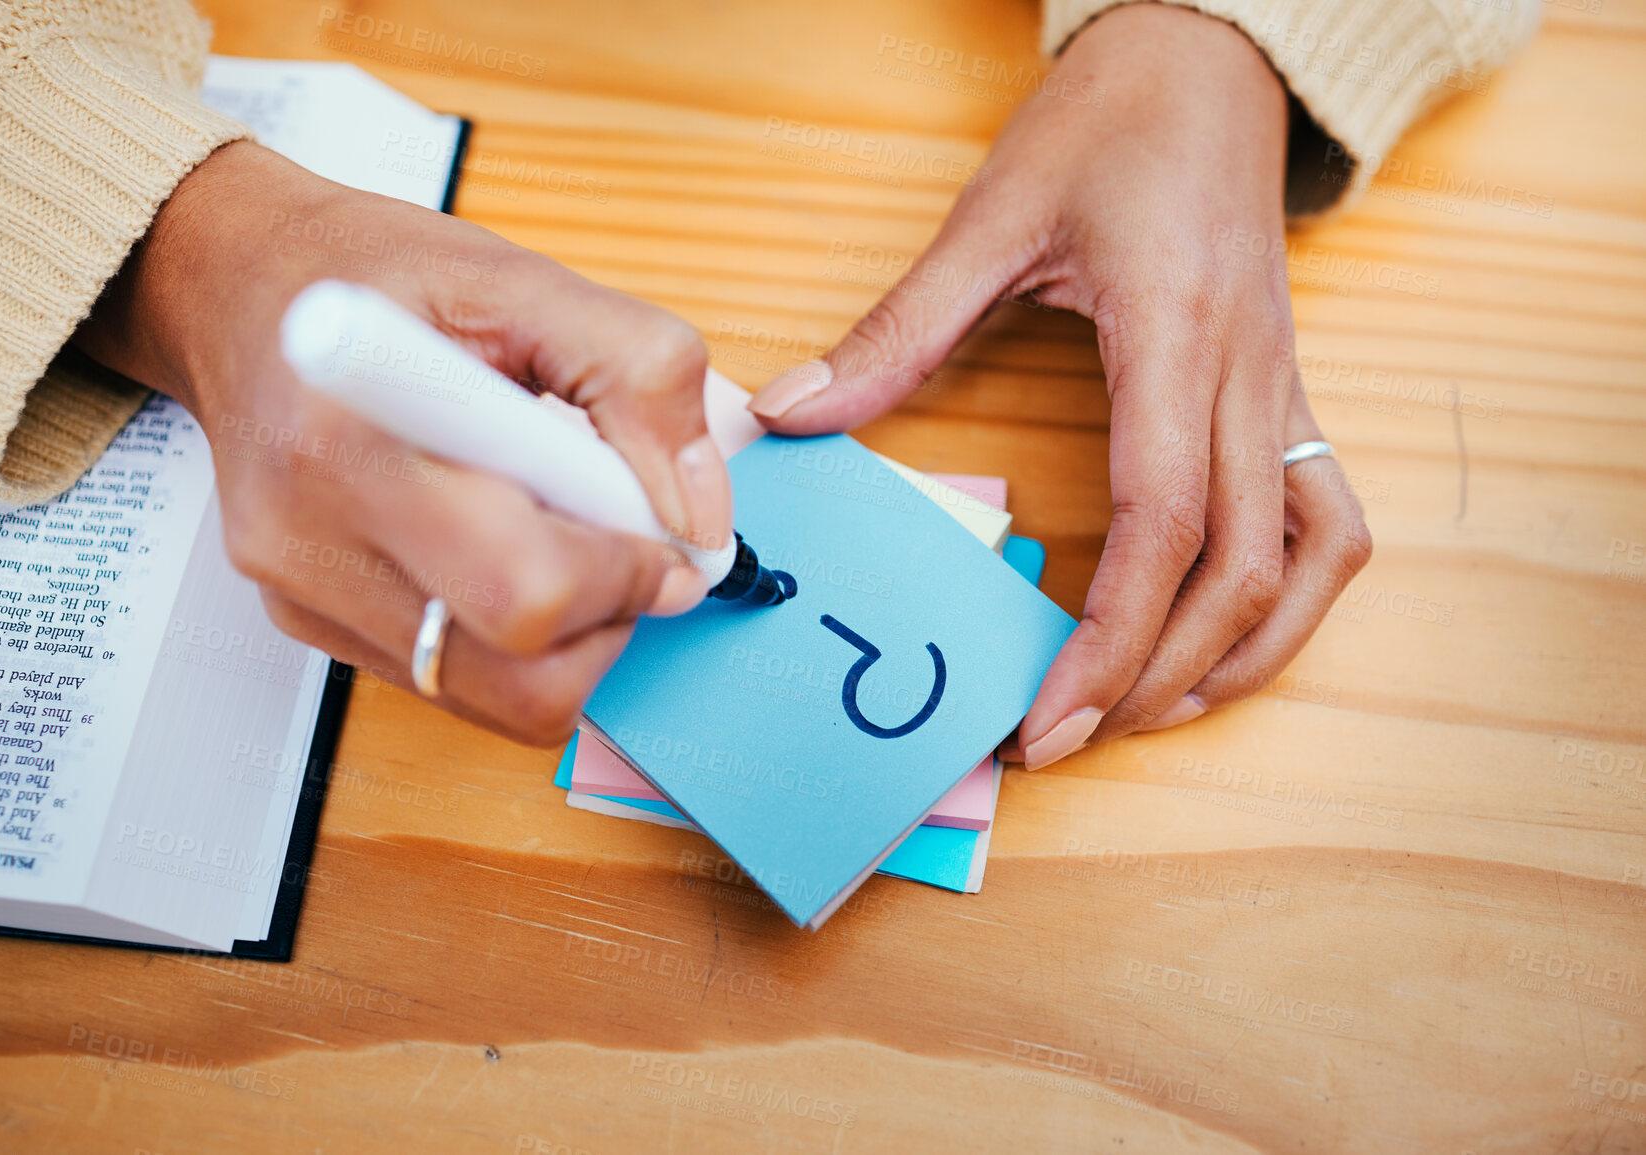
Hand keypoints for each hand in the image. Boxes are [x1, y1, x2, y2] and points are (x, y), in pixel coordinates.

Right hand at [75, 140, 731, 744]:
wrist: (238, 289)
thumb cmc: (373, 274)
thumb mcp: (522, 277)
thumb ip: (637, 376)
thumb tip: (698, 517)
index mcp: (352, 439)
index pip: (526, 590)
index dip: (627, 574)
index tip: (661, 526)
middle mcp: (309, 540)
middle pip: (521, 678)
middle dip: (609, 617)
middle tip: (616, 534)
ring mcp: (303, 597)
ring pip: (499, 700)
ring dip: (569, 634)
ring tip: (550, 527)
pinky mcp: (309, 624)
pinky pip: (457, 680)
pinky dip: (514, 634)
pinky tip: (496, 540)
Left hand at [747, 4, 1371, 765]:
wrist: (1210, 59)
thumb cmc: (1112, 122)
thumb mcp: (993, 215)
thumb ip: (899, 328)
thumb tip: (793, 413)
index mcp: (1174, 336)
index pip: (1163, 522)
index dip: (1112, 635)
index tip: (1050, 714)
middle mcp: (1247, 376)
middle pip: (1239, 567)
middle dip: (1156, 676)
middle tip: (1067, 737)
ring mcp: (1282, 388)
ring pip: (1310, 558)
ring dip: (1241, 653)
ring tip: (1151, 711)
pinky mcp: (1287, 392)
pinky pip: (1327, 519)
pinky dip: (1289, 598)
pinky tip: (1229, 635)